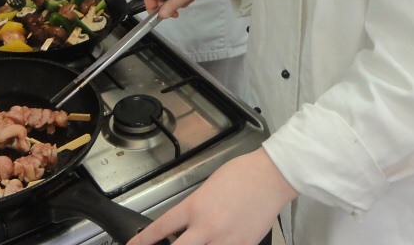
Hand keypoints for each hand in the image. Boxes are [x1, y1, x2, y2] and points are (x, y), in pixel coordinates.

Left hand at [127, 149, 295, 244]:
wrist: (270, 176)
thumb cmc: (242, 174)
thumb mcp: (208, 187)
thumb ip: (194, 208)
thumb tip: (186, 226)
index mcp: (194, 207)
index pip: (161, 229)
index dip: (143, 241)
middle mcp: (206, 228)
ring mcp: (225, 241)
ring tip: (199, 242)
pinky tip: (219, 243)